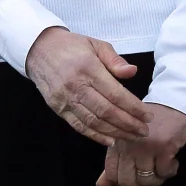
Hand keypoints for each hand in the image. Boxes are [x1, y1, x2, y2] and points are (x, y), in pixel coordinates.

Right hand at [25, 28, 151, 146]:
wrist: (38, 48)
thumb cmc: (71, 46)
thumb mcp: (95, 44)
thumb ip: (114, 60)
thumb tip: (132, 72)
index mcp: (88, 67)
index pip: (116, 94)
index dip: (134, 108)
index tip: (147, 116)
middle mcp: (75, 85)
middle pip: (107, 111)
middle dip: (129, 124)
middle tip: (144, 131)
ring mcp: (65, 98)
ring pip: (94, 121)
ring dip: (115, 132)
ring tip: (132, 136)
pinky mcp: (57, 107)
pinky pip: (78, 125)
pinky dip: (95, 136)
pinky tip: (110, 140)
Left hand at [96, 103, 185, 185]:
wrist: (174, 102)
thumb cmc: (151, 122)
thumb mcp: (128, 138)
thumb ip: (114, 162)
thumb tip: (101, 185)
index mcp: (116, 141)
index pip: (112, 174)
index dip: (124, 182)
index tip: (135, 177)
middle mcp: (127, 144)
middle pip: (128, 181)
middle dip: (141, 185)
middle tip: (150, 174)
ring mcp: (145, 146)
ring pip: (147, 180)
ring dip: (158, 178)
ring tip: (161, 165)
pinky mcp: (164, 147)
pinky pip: (165, 173)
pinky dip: (170, 171)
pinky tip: (171, 160)